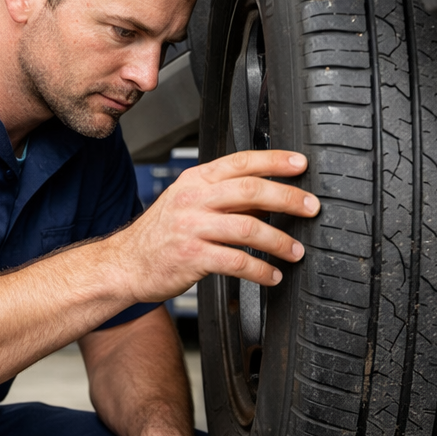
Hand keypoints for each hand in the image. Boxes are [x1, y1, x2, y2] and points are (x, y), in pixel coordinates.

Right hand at [117, 149, 318, 301]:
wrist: (125, 264)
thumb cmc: (160, 235)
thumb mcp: (187, 204)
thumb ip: (225, 198)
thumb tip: (270, 198)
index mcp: (195, 180)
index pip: (240, 162)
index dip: (274, 160)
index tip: (300, 164)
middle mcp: (193, 199)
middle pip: (249, 189)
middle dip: (287, 197)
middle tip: (310, 207)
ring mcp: (191, 227)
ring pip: (247, 227)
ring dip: (279, 240)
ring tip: (295, 251)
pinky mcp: (192, 257)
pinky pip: (236, 261)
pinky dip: (260, 269)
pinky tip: (271, 275)